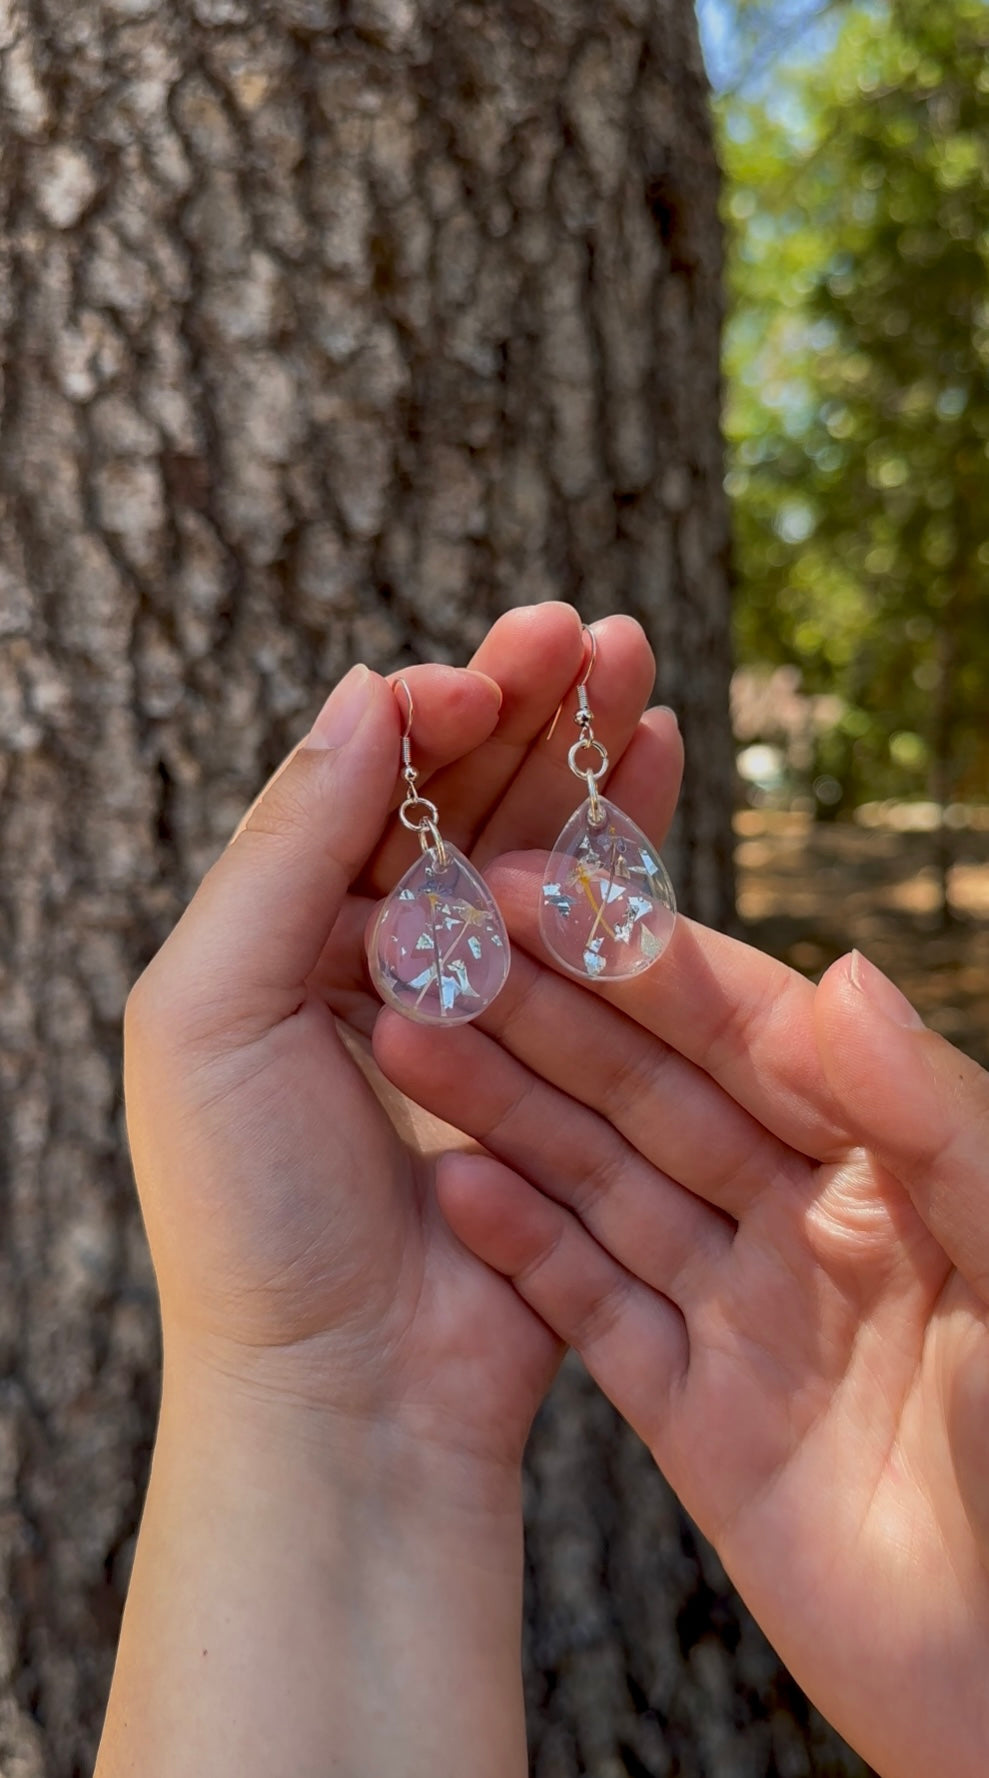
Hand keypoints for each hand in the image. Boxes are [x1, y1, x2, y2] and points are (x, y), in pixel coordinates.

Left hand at [104, 605, 682, 1776]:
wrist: (347, 1388)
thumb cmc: (251, 1214)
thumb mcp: (208, 1012)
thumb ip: (278, 849)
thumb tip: (358, 696)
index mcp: (278, 929)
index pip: (356, 779)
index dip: (421, 710)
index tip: (481, 675)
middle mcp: (374, 947)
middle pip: (455, 792)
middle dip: (521, 703)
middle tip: (587, 627)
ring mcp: (475, 997)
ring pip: (536, 839)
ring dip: (583, 746)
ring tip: (635, 662)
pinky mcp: (560, 1052)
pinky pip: (602, 924)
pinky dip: (630, 838)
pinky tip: (662, 757)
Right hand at [376, 845, 988, 1776]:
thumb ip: (934, 1120)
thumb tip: (841, 977)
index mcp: (893, 1161)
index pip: (748, 1028)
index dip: (640, 956)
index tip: (537, 885)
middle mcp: (810, 1220)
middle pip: (656, 1091)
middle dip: (548, 1012)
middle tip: (436, 937)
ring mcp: (746, 1315)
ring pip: (607, 1186)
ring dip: (507, 1110)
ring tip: (406, 1033)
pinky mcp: (696, 1417)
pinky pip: (592, 1312)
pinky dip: (521, 1251)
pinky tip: (447, 1184)